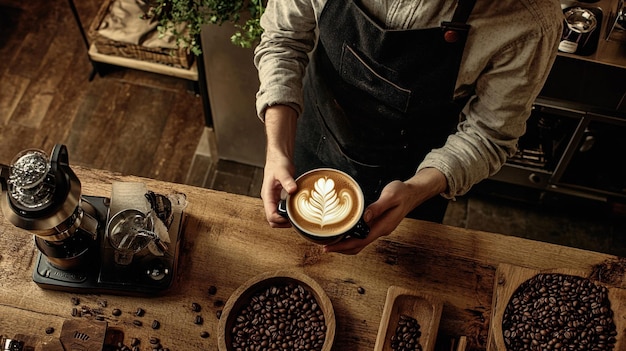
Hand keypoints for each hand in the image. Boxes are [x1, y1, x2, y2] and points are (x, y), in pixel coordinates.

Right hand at [260, 105, 298, 226]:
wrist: (278, 156)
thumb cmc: (278, 163)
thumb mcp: (283, 171)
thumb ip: (287, 181)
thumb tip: (292, 190)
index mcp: (267, 196)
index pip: (270, 216)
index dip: (280, 220)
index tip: (291, 218)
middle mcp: (270, 200)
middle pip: (273, 220)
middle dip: (283, 223)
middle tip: (297, 220)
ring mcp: (274, 199)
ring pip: (277, 216)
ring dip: (286, 219)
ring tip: (298, 216)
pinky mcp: (280, 197)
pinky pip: (283, 210)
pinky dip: (289, 213)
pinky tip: (298, 209)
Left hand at [323, 168, 446, 254]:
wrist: (413, 193)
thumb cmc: (402, 192)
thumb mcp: (391, 196)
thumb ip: (378, 207)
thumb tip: (365, 217)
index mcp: (383, 226)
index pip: (360, 241)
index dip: (343, 246)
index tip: (329, 248)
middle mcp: (380, 230)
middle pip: (358, 246)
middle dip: (341, 249)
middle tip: (324, 247)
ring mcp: (379, 229)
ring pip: (360, 243)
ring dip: (345, 245)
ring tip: (330, 243)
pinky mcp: (378, 225)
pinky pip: (362, 235)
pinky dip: (351, 238)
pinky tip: (343, 233)